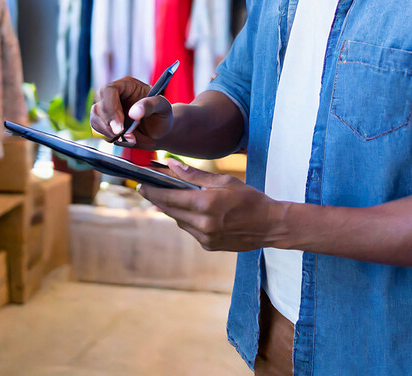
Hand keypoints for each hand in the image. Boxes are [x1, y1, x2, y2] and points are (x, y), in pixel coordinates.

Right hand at [90, 77, 174, 148]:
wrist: (161, 132)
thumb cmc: (163, 115)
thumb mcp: (163, 107)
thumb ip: (150, 105)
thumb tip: (134, 113)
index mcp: (126, 85)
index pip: (108, 91)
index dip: (110, 107)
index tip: (119, 125)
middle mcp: (114, 96)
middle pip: (98, 106)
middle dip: (109, 124)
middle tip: (122, 134)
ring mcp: (108, 111)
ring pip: (95, 120)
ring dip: (109, 132)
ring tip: (130, 137)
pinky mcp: (107, 124)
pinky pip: (100, 132)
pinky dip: (111, 138)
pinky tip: (126, 139)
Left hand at [139, 160, 287, 252]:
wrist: (270, 225)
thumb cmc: (250, 198)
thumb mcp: (224, 181)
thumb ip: (195, 175)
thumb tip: (171, 165)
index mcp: (205, 204)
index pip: (168, 197)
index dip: (151, 191)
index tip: (140, 185)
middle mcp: (202, 224)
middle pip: (169, 210)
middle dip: (158, 199)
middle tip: (149, 188)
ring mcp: (205, 238)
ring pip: (179, 221)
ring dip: (173, 209)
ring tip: (172, 196)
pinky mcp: (209, 245)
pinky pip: (190, 230)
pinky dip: (188, 219)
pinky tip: (193, 211)